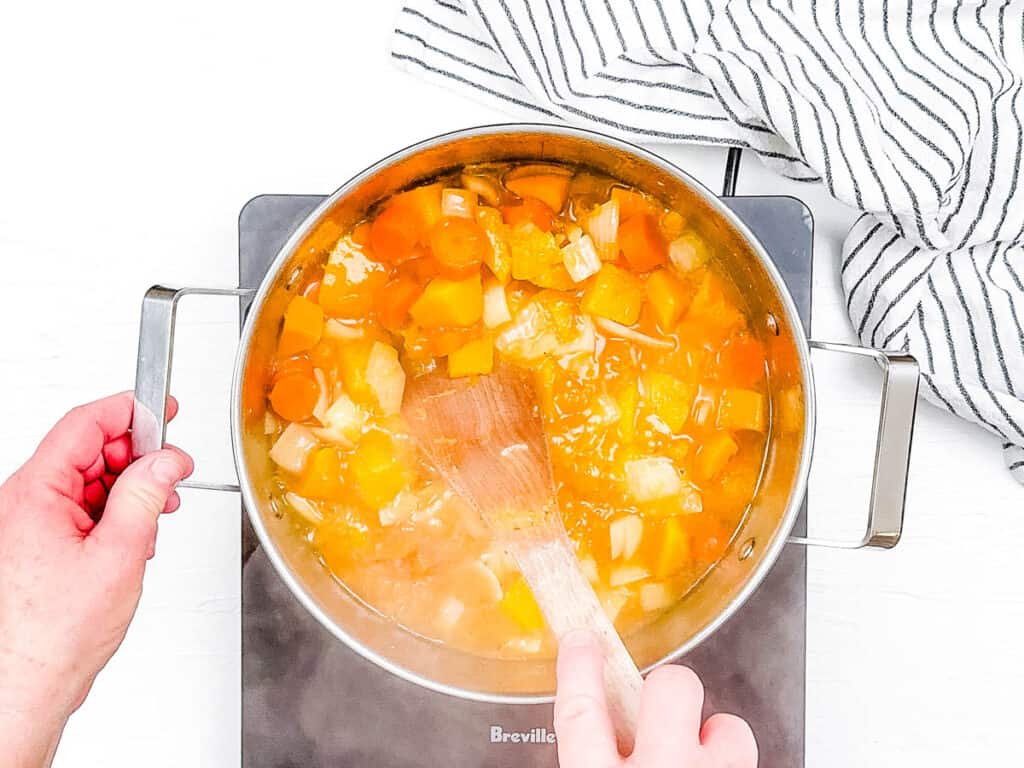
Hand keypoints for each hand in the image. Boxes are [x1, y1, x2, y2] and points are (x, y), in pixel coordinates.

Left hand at [0, 392, 192, 767]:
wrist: (24, 687)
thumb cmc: (52, 635)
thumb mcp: (119, 553)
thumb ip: (145, 495)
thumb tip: (165, 460)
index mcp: (34, 493)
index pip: (84, 424)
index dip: (130, 411)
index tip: (163, 410)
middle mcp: (22, 502)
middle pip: (87, 450)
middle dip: (136, 457)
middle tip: (171, 472)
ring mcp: (27, 524)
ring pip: (86, 481)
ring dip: (127, 489)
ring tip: (155, 512)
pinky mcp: (36, 544)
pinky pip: (78, 509)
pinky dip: (112, 513)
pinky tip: (134, 535)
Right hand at [554, 631, 756, 766]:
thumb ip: (593, 761)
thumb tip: (595, 736)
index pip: (581, 712)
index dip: (580, 668)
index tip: (582, 640)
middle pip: (670, 687)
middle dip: (669, 686)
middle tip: (662, 703)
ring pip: (727, 728)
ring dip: (715, 738)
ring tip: (703, 758)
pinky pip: (746, 761)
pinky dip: (732, 763)